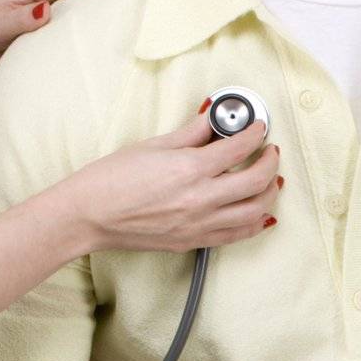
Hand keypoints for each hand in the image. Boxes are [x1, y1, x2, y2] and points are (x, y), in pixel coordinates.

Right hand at [61, 112, 280, 254]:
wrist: (90, 215)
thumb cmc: (112, 178)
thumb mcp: (153, 145)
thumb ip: (190, 133)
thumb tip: (212, 119)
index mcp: (190, 169)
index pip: (238, 148)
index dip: (255, 133)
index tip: (258, 126)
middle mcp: (201, 199)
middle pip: (256, 182)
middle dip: (270, 162)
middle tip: (270, 150)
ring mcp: (199, 225)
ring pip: (254, 213)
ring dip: (269, 193)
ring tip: (270, 179)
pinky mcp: (193, 242)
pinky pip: (236, 235)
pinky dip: (254, 223)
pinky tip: (258, 213)